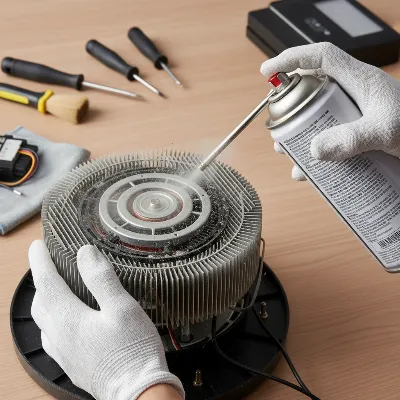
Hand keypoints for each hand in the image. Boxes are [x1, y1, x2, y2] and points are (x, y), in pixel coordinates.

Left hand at [29, 240, 183, 399]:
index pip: (46, 282)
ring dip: (45, 300)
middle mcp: (59, 336)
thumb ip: (101, 279)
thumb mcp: (122, 308)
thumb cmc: (133, 350)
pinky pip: (52, 337)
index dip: (40, 261)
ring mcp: (63, 352)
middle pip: (41, 301)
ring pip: (43, 321)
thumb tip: (84, 253)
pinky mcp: (72, 363)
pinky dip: (52, 320)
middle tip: (49, 263)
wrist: (138, 392)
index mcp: (68, 319)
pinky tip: (65, 322)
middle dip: (41, 279)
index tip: (37, 245)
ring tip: (56, 288)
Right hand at [261, 42, 399, 179]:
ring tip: (285, 149)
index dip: (291, 59)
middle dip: (289, 106)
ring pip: (316, 116)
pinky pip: (327, 137)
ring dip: (297, 133)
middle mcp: (353, 94)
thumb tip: (313, 150)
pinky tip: (306, 170)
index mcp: (360, 80)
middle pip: (312, 89)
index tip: (267, 72)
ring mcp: (353, 114)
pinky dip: (312, 152)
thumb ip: (351, 139)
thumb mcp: (385, 131)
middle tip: (277, 123)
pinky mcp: (355, 132)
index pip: (321, 57)